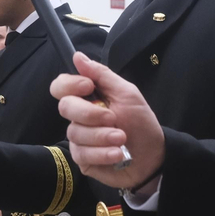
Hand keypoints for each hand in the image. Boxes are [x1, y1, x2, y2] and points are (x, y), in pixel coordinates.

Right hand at [54, 53, 164, 190]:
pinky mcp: (82, 159)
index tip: (89, 86)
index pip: (61, 86)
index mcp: (88, 98)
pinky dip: (102, 153)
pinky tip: (117, 154)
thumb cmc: (141, 123)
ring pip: (75, 133)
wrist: (153, 155)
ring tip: (121, 139)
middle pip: (65, 107)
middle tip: (113, 119)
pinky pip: (82, 153)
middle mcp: (79, 116)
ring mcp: (79, 138)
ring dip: (102, 136)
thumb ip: (102, 74)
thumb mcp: (127, 94)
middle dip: (91, 113)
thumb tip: (78, 56)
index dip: (70, 84)